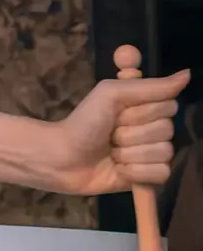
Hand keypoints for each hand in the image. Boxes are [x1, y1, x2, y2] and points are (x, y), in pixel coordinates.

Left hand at [50, 67, 190, 194]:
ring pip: (164, 153)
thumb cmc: (84, 122)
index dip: (143, 110)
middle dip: (131, 133)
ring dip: (130, 153)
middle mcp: (153, 128)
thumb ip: (148, 86)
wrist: (63, 157)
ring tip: (111, 151)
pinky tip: (118, 168)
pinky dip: (135, 172)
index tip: (119, 110)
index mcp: (145, 106)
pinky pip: (161, 173)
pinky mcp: (149, 177)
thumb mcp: (110, 94)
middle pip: (167, 130)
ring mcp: (152, 153)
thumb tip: (187, 74)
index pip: (169, 105)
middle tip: (110, 133)